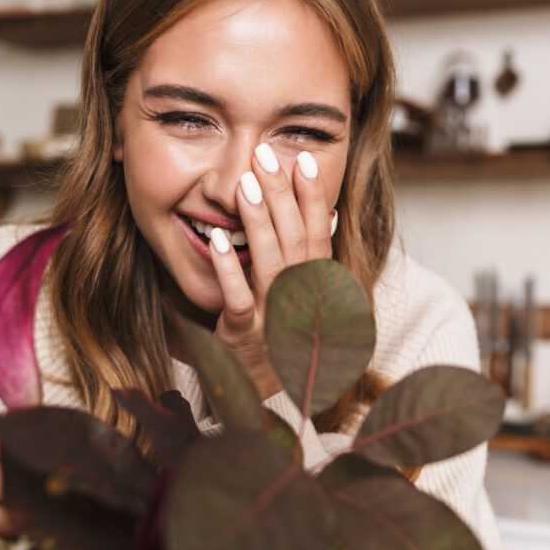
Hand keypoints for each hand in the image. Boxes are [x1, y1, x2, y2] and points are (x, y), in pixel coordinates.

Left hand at [210, 144, 332, 399]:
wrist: (268, 392)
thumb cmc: (283, 334)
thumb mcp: (305, 294)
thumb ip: (314, 254)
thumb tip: (332, 211)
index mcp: (316, 284)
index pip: (317, 232)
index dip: (312, 196)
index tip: (303, 159)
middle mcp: (302, 298)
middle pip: (295, 240)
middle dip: (283, 197)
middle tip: (267, 157)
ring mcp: (275, 316)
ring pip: (270, 264)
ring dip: (260, 223)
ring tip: (248, 185)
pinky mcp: (244, 333)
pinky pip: (238, 299)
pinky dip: (228, 269)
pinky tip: (217, 239)